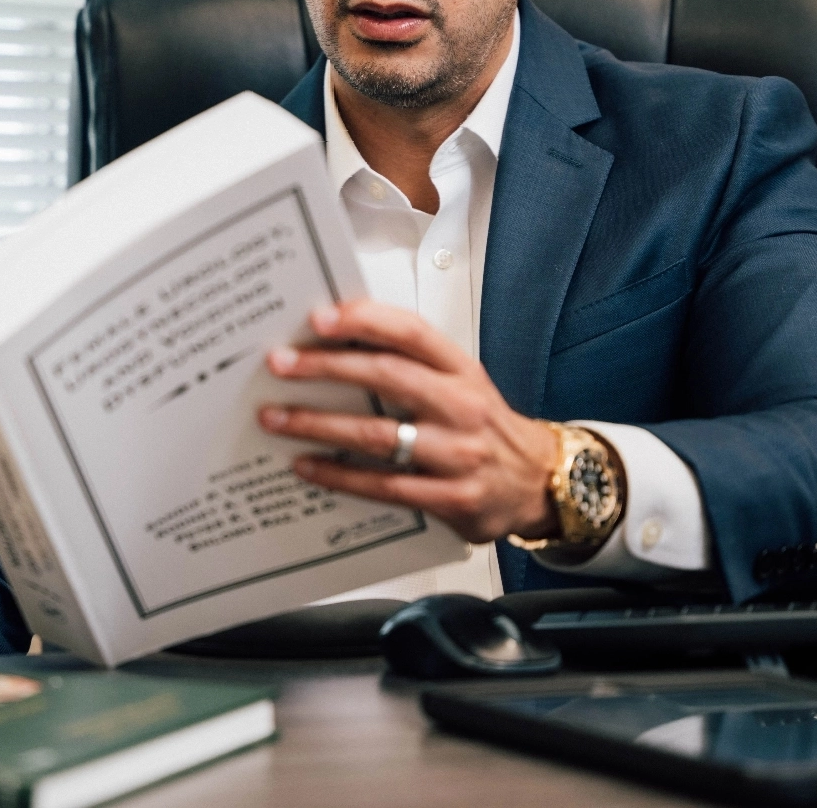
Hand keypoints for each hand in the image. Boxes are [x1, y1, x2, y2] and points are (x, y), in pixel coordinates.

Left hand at [258, 300, 559, 543]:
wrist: (540, 482)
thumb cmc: (483, 426)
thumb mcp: (460, 383)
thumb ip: (410, 365)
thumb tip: (336, 342)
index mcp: (462, 369)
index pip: (412, 333)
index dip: (365, 320)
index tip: (320, 317)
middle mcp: (462, 406)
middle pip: (387, 377)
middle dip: (326, 367)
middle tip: (279, 363)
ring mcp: (458, 454)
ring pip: (377, 435)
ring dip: (318, 424)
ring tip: (275, 418)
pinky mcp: (452, 498)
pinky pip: (383, 485)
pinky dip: (339, 475)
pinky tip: (307, 466)